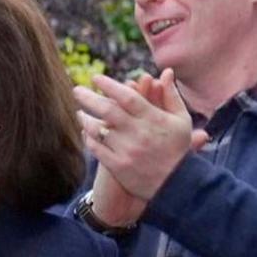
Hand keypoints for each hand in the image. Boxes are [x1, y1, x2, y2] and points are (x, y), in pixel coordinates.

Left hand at [77, 71, 201, 205]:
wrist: (175, 184)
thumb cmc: (178, 147)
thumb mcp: (181, 120)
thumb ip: (170, 95)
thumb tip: (165, 72)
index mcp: (154, 119)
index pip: (127, 97)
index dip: (110, 85)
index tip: (96, 78)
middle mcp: (138, 133)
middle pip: (107, 110)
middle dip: (88, 98)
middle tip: (76, 90)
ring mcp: (126, 150)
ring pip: (98, 129)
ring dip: (85, 119)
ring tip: (79, 111)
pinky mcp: (117, 165)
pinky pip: (96, 148)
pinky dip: (88, 137)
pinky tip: (85, 130)